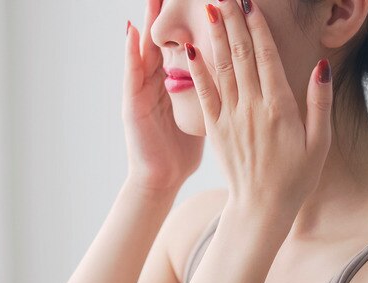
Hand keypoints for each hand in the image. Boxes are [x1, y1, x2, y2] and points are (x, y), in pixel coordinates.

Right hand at [123, 0, 204, 194]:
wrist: (159, 180)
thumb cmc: (181, 154)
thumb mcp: (204, 120)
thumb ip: (214, 97)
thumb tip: (236, 80)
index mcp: (179, 83)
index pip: (189, 43)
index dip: (198, 22)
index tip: (211, 3)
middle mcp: (158, 80)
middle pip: (166, 38)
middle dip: (170, 12)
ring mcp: (142, 90)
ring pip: (146, 48)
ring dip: (149, 21)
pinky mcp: (132, 103)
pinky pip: (132, 74)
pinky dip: (131, 53)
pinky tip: (132, 33)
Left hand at [185, 0, 333, 215]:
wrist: (262, 208)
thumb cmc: (296, 177)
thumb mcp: (319, 143)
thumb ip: (320, 103)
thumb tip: (320, 66)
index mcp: (280, 108)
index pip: (266, 57)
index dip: (258, 27)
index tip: (251, 3)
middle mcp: (252, 108)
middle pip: (241, 55)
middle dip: (233, 21)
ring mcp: (231, 118)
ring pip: (222, 68)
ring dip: (216, 36)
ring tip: (211, 8)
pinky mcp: (216, 129)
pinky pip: (204, 94)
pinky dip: (197, 70)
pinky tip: (190, 48)